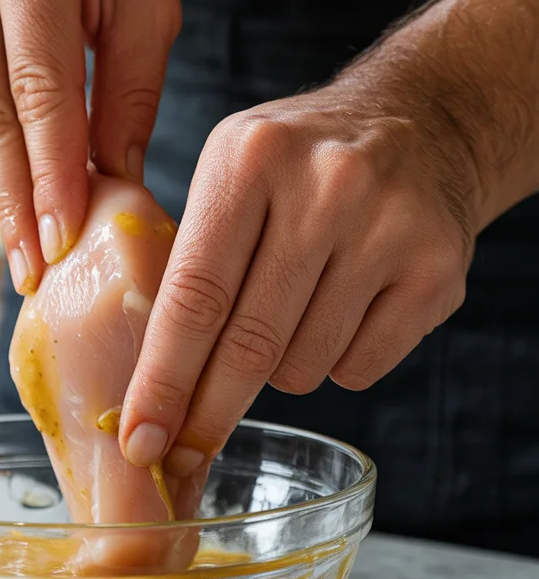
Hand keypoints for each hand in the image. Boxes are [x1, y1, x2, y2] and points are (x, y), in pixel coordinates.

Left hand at [118, 68, 479, 475]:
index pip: (194, 294)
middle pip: (248, 344)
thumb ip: (190, 254)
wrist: (422, 123)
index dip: (162, 378)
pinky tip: (339, 313)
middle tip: (178, 455)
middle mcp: (326, 187)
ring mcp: (389, 229)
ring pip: (303, 366)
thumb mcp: (230, 169)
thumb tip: (146, 382)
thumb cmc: (300, 162)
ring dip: (277, 370)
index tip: (140, 438)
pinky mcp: (438, 271)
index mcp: (250, 157)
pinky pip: (358, 368)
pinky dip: (333, 363)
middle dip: (206, 414)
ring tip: (289, 315)